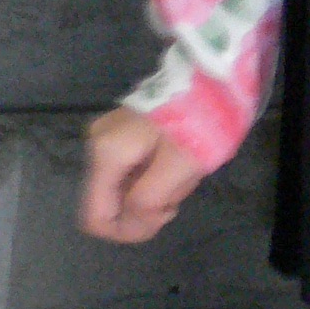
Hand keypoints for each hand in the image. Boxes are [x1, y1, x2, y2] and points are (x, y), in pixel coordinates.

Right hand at [77, 104, 212, 243]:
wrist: (214, 77)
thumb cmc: (198, 122)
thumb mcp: (178, 167)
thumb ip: (148, 201)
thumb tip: (129, 226)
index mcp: (105, 154)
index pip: (96, 218)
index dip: (128, 230)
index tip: (163, 213)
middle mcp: (97, 145)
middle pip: (112, 204)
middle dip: (147, 206)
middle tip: (180, 185)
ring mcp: (109, 137)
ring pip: (125, 189)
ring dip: (156, 191)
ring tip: (183, 169)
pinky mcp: (125, 134)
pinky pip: (134, 172)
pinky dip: (156, 176)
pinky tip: (177, 161)